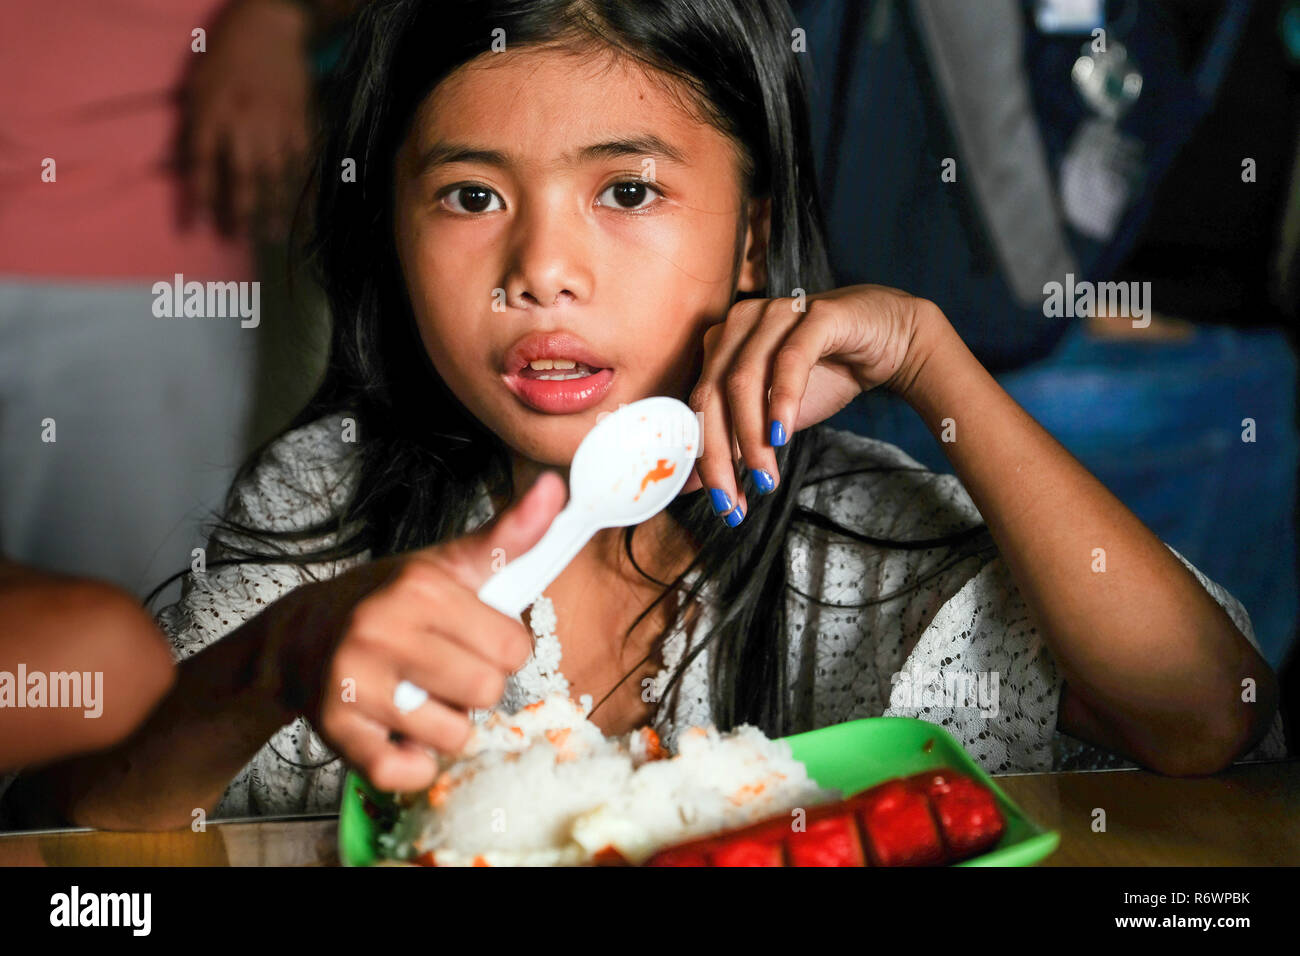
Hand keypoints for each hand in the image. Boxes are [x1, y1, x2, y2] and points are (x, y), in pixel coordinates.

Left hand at [179, 0, 313, 238]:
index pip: (202, 165)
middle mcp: (243, 123)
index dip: (199, 198)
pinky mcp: (300, 122)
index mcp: (211, 111)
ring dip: (273, 208)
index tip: (195, 227)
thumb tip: (191, 167)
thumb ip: (196, 125)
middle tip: (238, 240)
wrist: (270, 26)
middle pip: (241, 178)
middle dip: (239, 212)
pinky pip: (300, 161)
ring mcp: (276, 125)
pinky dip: (300, 186)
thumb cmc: (225, 54)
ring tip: (272, 235)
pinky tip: (301, 207)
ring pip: (274, 175)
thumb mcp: (198, 85)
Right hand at [270, 472, 567, 792]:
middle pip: (487, 691)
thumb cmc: (386, 601)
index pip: (513, 646)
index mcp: (421, 589)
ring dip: (446, 725)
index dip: (501, 649)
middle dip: (476, 687)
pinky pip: (409, 771)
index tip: (472, 638)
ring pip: (454, 735)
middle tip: (442, 669)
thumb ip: (508, 535)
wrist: (298, 636)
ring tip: (419, 697)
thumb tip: (556, 488)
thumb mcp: (447, 563)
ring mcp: (356, 682)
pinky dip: (413, 762)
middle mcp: (384, 631)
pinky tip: (397, 730)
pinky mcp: (338, 729)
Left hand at [681, 284, 931, 521]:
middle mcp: (740, 324)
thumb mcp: (773, 417)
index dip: (705, 460)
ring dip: (751, 436)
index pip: (700, 407)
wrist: (889, 339)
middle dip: (719, 455)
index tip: (723, 504)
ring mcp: (776, 314)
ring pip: (744, 379)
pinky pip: (791, 359)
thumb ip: (735, 445)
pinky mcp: (817, 316)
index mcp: (721, 345)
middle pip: (712, 394)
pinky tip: (782, 436)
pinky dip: (782, 400)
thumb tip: (691, 487)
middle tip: (733, 500)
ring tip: (764, 477)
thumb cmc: (825, 374)